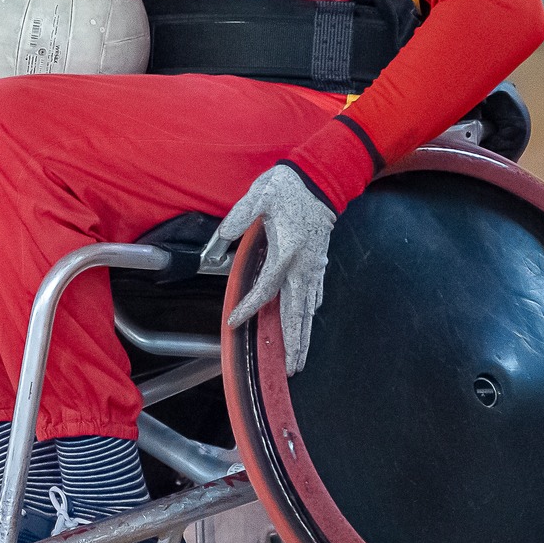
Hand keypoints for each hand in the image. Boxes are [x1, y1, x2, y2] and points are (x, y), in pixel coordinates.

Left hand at [207, 164, 335, 375]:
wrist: (322, 175)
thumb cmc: (289, 186)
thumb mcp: (259, 196)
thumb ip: (239, 218)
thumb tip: (221, 238)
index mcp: (286, 252)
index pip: (266, 289)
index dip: (250, 307)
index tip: (235, 320)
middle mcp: (303, 265)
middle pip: (296, 311)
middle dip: (293, 342)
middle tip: (292, 367)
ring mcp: (314, 265)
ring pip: (308, 308)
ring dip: (304, 334)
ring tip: (301, 357)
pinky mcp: (320, 259)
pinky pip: (315, 292)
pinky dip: (311, 311)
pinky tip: (309, 319)